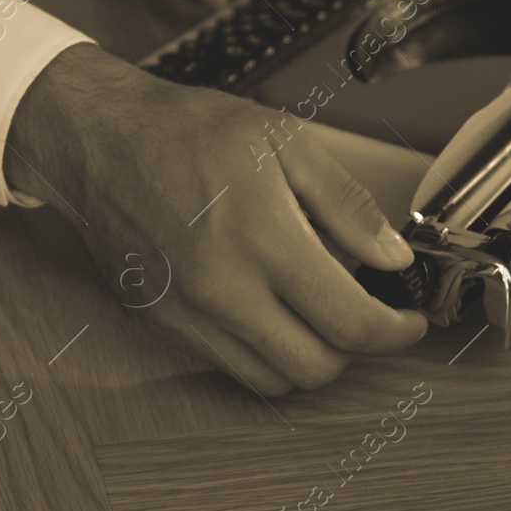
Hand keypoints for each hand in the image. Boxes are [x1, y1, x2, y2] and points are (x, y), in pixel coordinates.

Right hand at [5, 43, 428, 393]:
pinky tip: (271, 307)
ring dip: (308, 356)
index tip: (409, 319)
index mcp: (262, 239)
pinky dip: (263, 352)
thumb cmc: (191, 130)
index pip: (350, 323)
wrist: (102, 140)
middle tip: (368, 314)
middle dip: (356, 348)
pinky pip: (229, 365)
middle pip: (315, 368)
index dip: (396, 331)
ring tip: (318, 311)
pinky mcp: (163, 326)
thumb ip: (346, 205)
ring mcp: (188, 316)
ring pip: (272, 380)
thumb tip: (392, 258)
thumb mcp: (285, 142)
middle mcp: (223, 290)